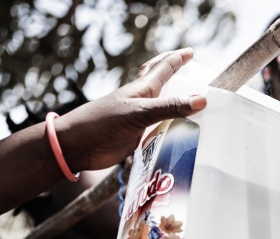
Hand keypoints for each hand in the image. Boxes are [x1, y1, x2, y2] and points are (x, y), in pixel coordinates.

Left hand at [56, 48, 207, 172]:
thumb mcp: (140, 112)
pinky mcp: (137, 138)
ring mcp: (139, 120)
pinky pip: (159, 131)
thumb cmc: (104, 122)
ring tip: (187, 100)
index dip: (177, 60)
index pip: (163, 69)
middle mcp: (142, 102)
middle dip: (172, 71)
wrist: (78, 145)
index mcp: (142, 90)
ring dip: (174, 103)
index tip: (190, 52)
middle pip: (159, 82)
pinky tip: (177, 133)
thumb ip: (170, 107)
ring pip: (161, 108)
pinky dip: (170, 129)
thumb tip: (201, 100)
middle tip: (185, 64)